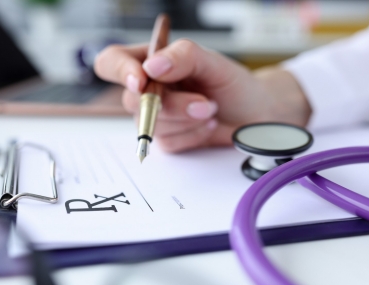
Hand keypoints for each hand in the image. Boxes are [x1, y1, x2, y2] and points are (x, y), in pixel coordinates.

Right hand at [95, 39, 311, 151]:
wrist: (255, 115)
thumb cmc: (234, 84)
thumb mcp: (212, 62)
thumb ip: (183, 57)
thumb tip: (152, 66)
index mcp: (151, 61)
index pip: (112, 62)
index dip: (119, 71)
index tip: (141, 81)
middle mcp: (149, 88)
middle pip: (132, 100)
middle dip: (172, 105)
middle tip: (204, 102)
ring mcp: (156, 116)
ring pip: (150, 125)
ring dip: (187, 120)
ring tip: (211, 109)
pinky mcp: (168, 138)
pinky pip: (168, 143)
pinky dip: (192, 135)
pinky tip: (207, 125)